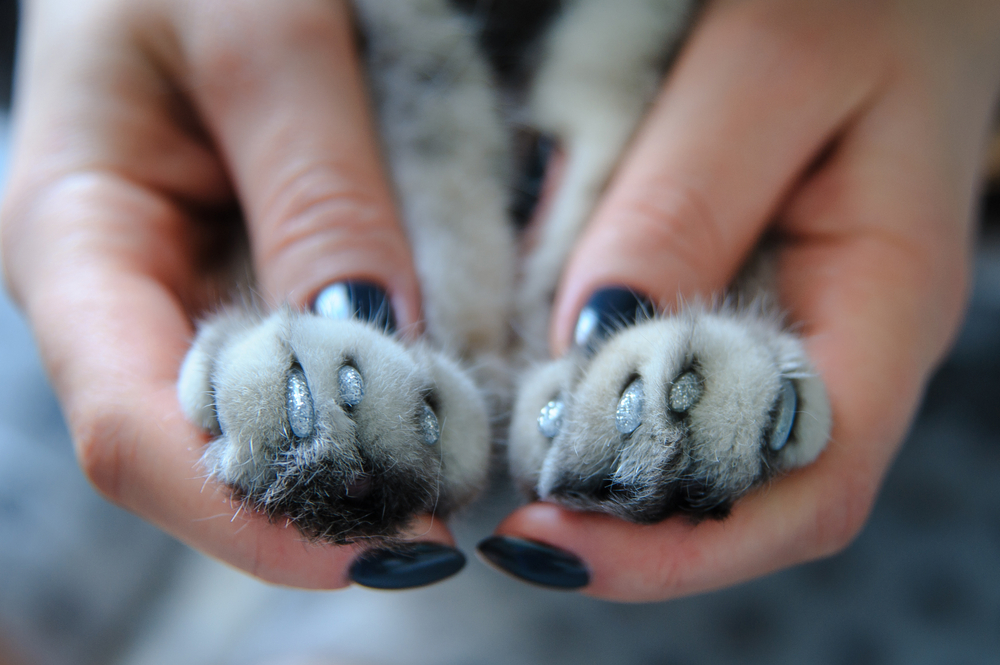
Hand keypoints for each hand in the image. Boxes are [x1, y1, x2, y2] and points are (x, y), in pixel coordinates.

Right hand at [0, 0, 455, 587]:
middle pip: (216, 448)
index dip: (250, 513)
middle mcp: (134, 298)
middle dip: (331, 495)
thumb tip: (374, 350)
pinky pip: (328, 361)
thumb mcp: (257, 32)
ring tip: (470, 460)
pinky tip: (455, 397)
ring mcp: (204, 295)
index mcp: (79, 240)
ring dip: (372, 456)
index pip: (135, 429)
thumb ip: (314, 187)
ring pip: (281, 417)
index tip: (385, 544)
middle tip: (453, 508)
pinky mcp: (267, 281)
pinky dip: (392, 393)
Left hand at [487, 0, 999, 600]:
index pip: (807, 483)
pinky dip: (606, 399)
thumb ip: (688, 205)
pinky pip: (678, 373)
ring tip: (512, 467)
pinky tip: (542, 387)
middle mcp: (846, 337)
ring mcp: (796, 317)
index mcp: (888, 302)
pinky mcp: (745, 285)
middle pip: (748, 489)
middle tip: (509, 518)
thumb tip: (592, 344)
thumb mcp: (778, 69)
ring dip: (613, 473)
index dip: (680, 543)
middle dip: (631, 523)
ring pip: (706, 440)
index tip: (548, 536)